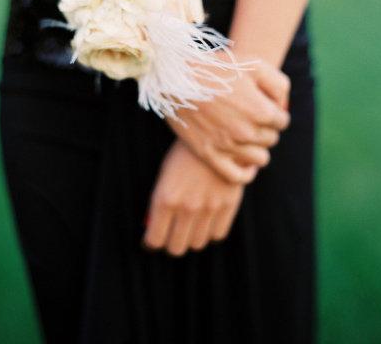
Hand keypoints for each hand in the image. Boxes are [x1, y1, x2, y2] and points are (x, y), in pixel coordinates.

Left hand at [142, 139, 246, 256]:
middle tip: (172, 234)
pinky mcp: (228, 205)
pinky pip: (218, 235)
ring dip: (192, 237)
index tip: (152, 240)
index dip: (152, 242)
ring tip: (190, 225)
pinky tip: (207, 220)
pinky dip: (211, 232)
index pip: (155, 240)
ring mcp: (209, 208)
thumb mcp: (166, 174)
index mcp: (165, 198)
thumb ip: (162, 201)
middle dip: (171, 242)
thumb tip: (154, 227)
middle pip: (177, 247)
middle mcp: (186, 207)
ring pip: (197, 243)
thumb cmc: (185, 153)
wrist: (215, 133)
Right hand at [166, 50, 290, 183]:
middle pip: (271, 139)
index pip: (283, 121)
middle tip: (248, 115)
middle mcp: (247, 132)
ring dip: (256, 147)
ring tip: (243, 134)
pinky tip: (242, 160)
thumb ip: (279, 85)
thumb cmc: (215, 68)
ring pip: (260, 158)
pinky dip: (246, 171)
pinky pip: (238, 176)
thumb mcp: (254, 64)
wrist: (176, 77)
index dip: (273, 111)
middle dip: (265, 128)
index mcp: (261, 111)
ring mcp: (228, 146)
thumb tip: (283, 106)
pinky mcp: (210, 155)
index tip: (260, 104)